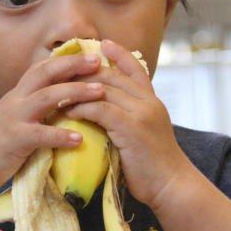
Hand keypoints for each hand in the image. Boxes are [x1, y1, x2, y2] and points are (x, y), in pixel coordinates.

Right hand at [0, 52, 106, 192]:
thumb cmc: (0, 143)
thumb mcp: (18, 117)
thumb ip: (38, 108)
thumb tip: (67, 102)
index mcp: (20, 93)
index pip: (43, 67)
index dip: (67, 59)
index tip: (92, 54)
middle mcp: (17, 100)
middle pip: (46, 73)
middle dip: (73, 65)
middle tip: (99, 63)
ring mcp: (14, 118)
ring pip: (46, 97)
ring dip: (75, 92)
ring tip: (99, 93)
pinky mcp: (14, 140)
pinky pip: (40, 135)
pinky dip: (60, 135)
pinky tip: (79, 139)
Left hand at [63, 39, 190, 205]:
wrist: (172, 186)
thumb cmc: (154, 168)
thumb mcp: (145, 136)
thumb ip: (131, 120)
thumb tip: (108, 117)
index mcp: (153, 102)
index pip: (136, 69)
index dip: (119, 55)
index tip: (103, 43)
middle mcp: (149, 102)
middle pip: (113, 75)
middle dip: (86, 71)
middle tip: (62, 71)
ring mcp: (141, 113)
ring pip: (104, 89)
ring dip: (78, 89)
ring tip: (57, 90)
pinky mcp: (131, 127)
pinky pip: (100, 109)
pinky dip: (81, 107)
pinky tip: (67, 110)